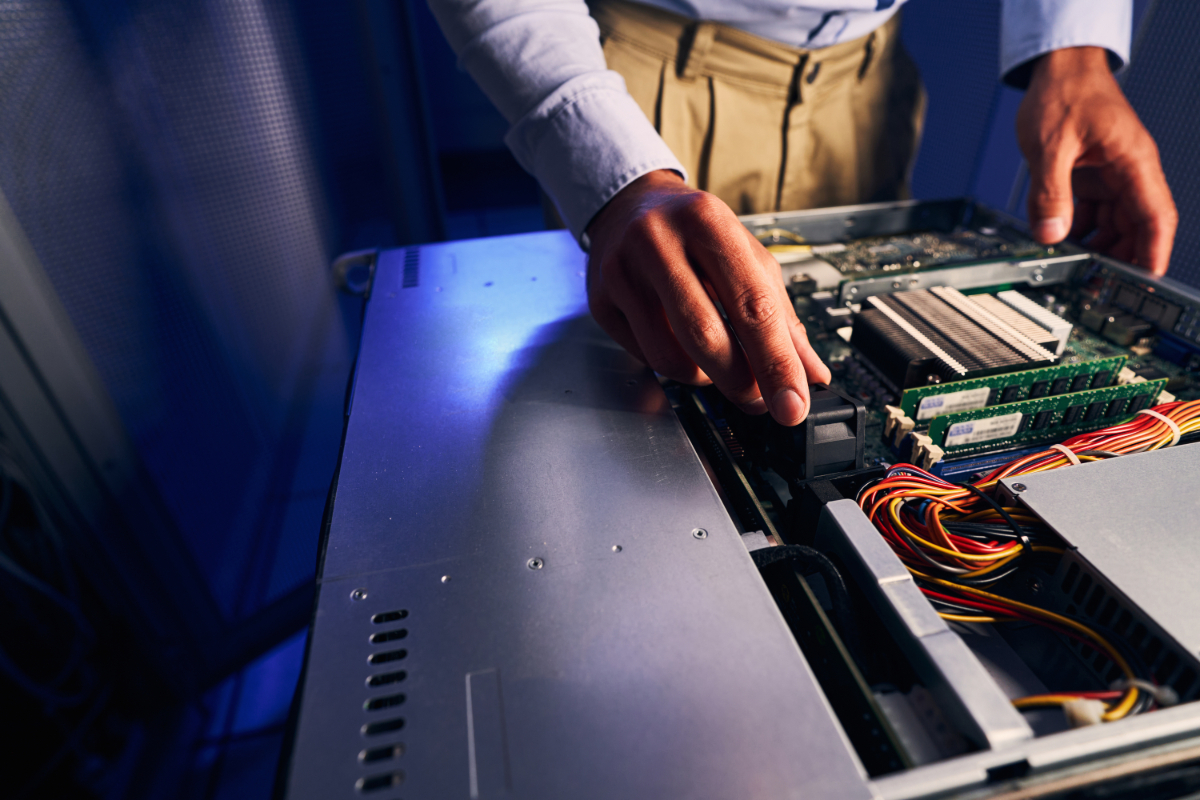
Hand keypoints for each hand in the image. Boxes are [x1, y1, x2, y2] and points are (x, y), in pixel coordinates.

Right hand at [585, 170, 830, 425]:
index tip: (792, 404)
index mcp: (708, 221)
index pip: (751, 305)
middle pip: (705, 336)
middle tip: (759, 399)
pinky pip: (645, 357)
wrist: (631, 205)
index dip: (776, 362)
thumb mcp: (748, 257)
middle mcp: (658, 241)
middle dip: (740, 381)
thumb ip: (781, 316)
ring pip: (670, 357)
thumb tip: (811, 375)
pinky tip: (683, 346)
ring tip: (718, 363)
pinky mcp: (601, 300)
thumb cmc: (697, 233)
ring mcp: (622, 271)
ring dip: (705, 377)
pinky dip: (675, 366)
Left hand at [1017, 46, 1176, 275]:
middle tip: (1096, 285)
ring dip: (1095, 246)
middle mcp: (1128, 172)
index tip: (1147, 282)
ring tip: (1073, 268)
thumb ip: (1049, 193)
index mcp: (1133, 162)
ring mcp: (1111, 176)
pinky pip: (1090, 212)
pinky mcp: (1091, 177)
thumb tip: (1051, 234)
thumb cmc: (1064, 93)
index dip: (1154, 252)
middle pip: (1135, 227)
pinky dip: (1077, 229)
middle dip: (1119, 258)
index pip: (1156, 216)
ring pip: (1112, 224)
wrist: (1058, 68)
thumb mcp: (1050, 147)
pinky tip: (1058, 240)